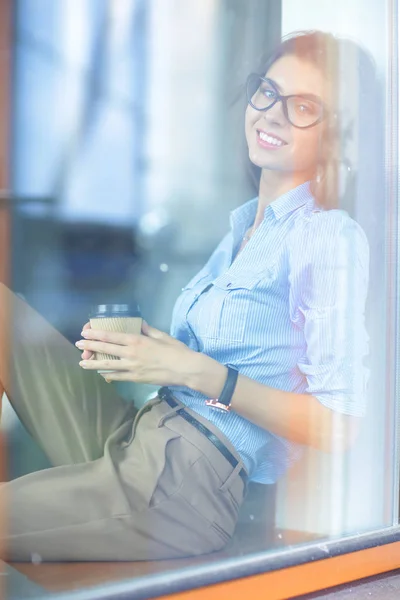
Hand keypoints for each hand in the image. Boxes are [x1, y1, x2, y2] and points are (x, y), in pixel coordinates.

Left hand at [75, 321, 199, 386]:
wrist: (185, 369)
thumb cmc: (176, 350)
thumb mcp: (162, 335)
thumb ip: (149, 330)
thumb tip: (140, 324)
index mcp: (137, 340)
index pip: (111, 336)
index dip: (96, 334)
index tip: (85, 333)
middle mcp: (131, 353)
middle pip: (106, 349)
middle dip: (90, 346)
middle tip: (78, 345)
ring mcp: (132, 367)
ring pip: (108, 365)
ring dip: (93, 364)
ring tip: (82, 363)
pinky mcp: (136, 378)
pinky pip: (118, 377)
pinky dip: (108, 375)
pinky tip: (100, 374)